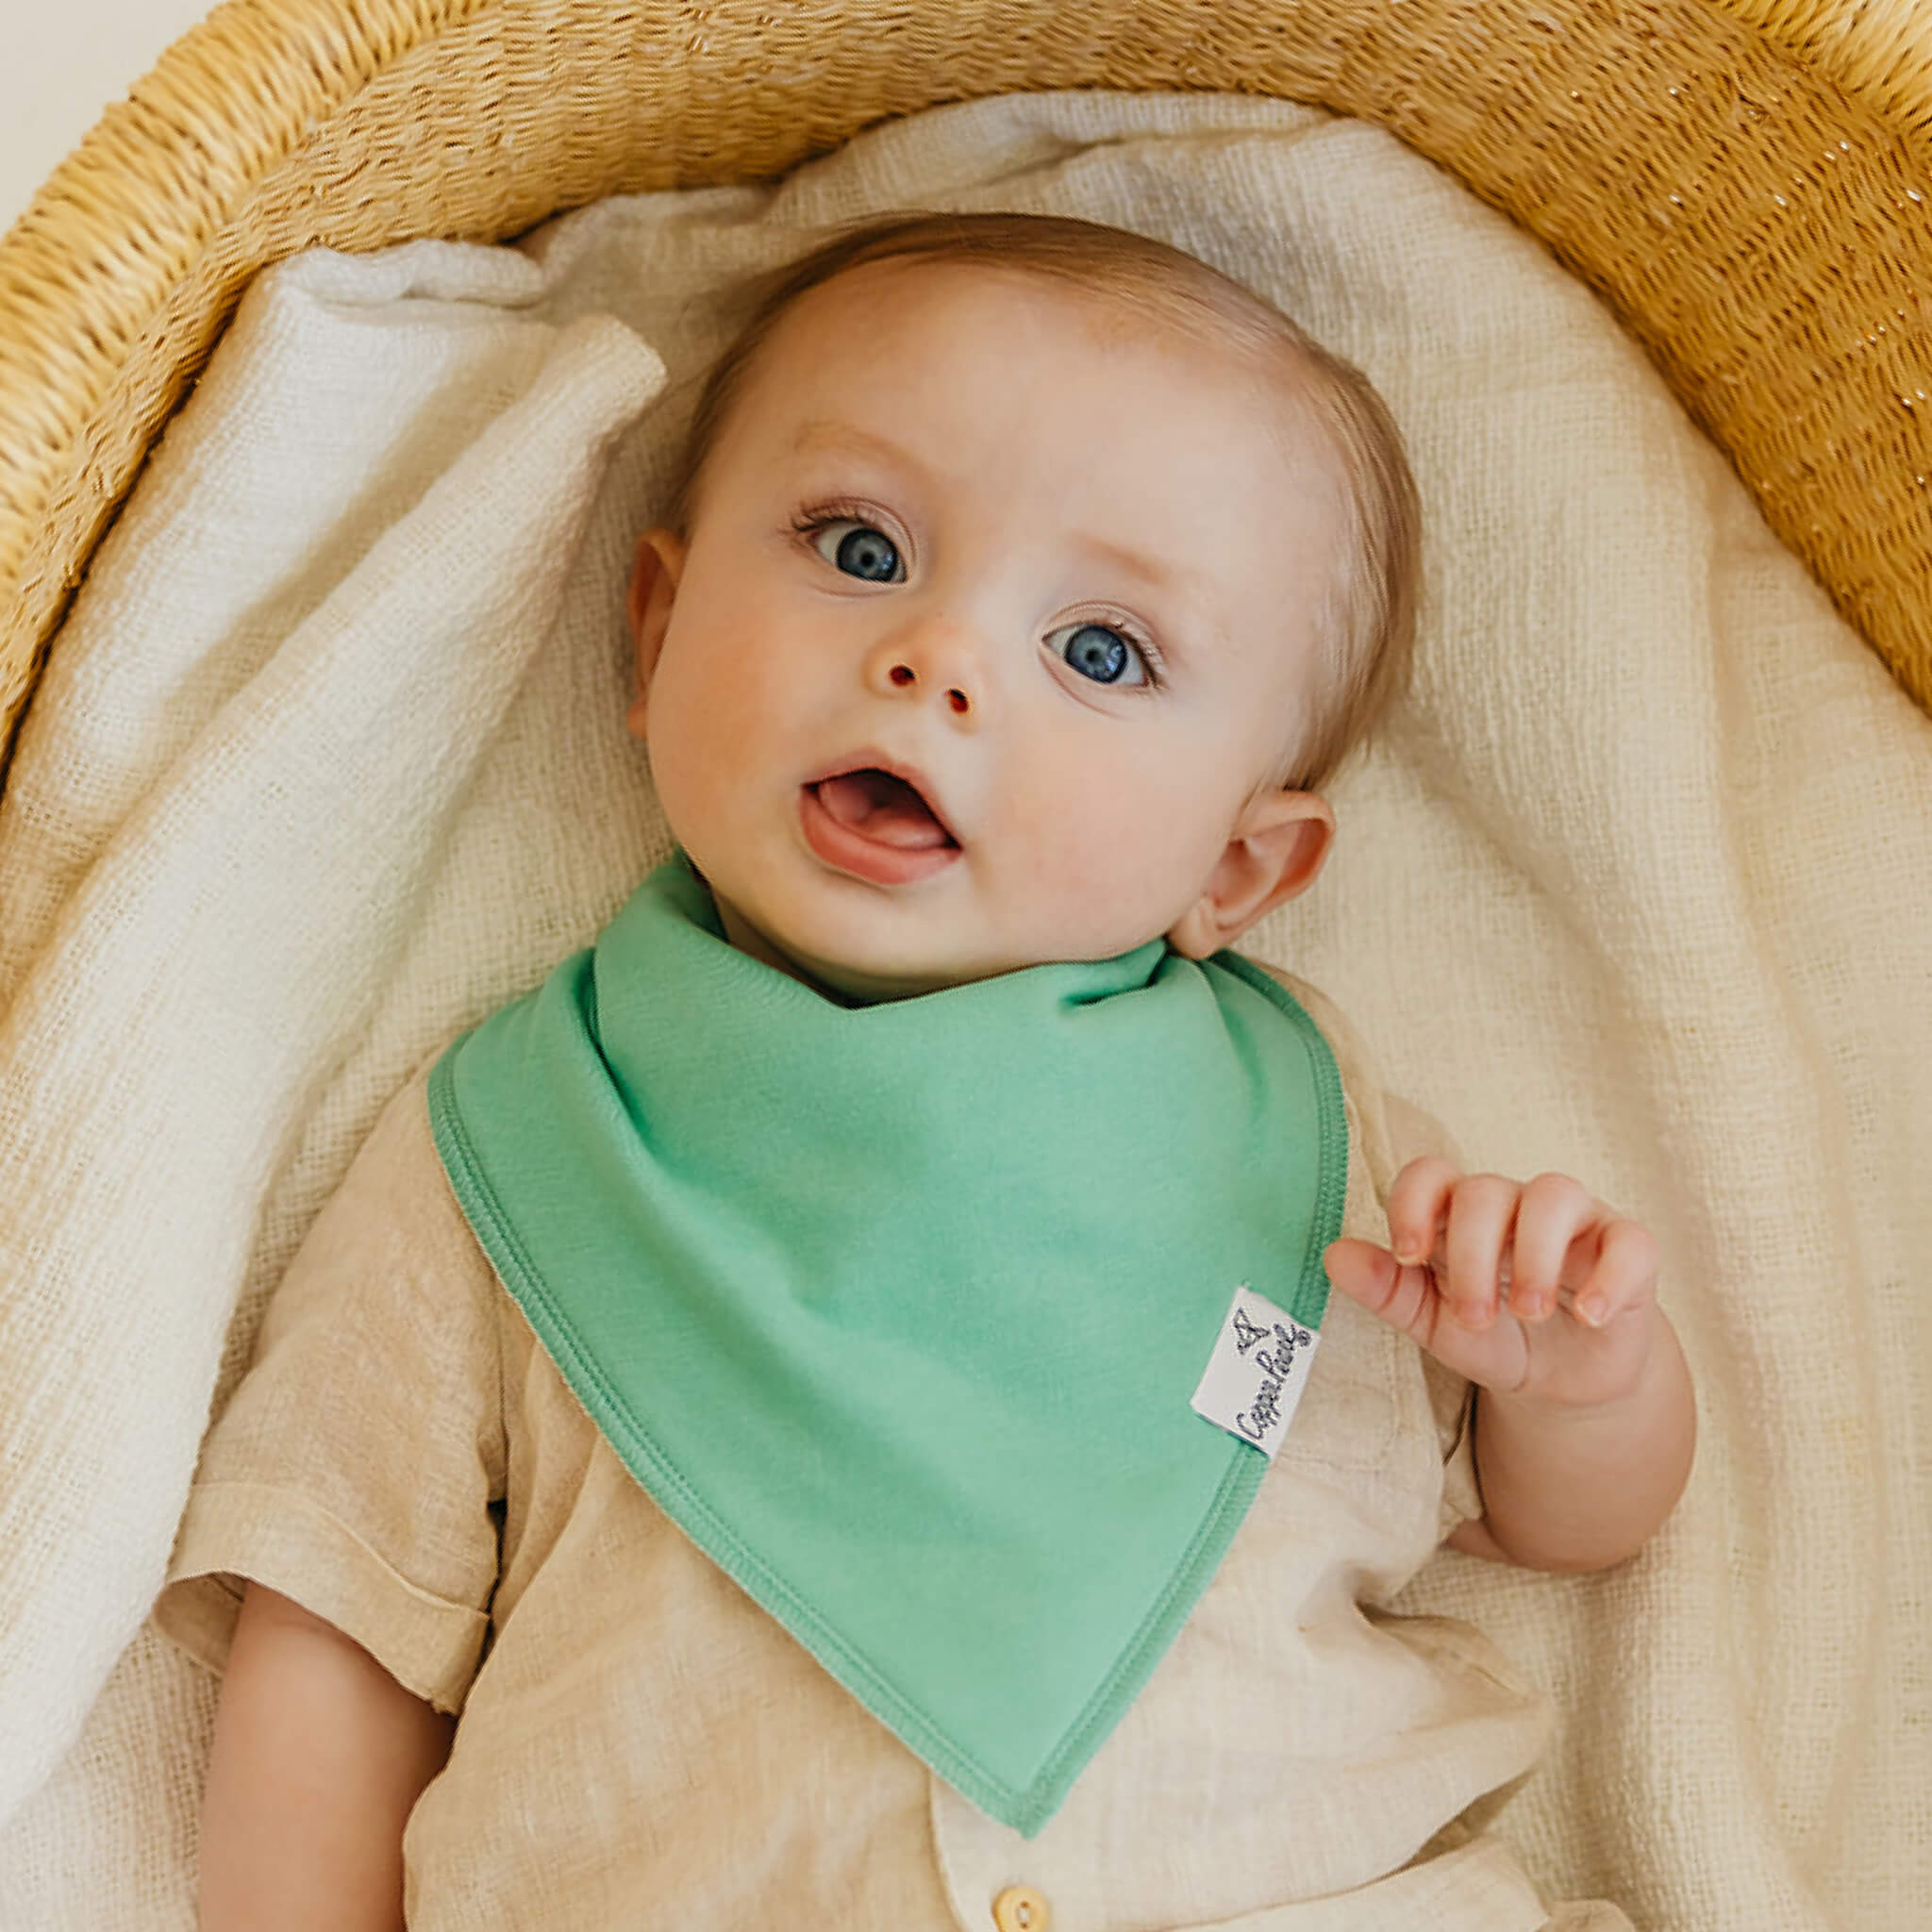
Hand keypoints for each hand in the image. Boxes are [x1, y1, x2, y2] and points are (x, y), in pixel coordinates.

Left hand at [1322, 1158, 1662, 1408]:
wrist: (1564, 1383)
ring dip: (1536, 1255)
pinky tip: (1591, 1316)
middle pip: (1486, 1189)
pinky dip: (1611, 1276)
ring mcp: (1577, 1222)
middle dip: (1473, 1254)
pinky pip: (1630, 1241)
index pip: (1430, 1174)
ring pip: (1555, 1194)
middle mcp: (1516, 1205)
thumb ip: (1388, 1290)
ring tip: (1530, 1312)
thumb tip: (1334, 1255)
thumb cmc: (1495, 1335)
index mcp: (1459, 1215)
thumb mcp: (1435, 1323)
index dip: (1414, 1203)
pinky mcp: (1629, 1251)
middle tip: (1474, 1316)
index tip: (1409, 1255)